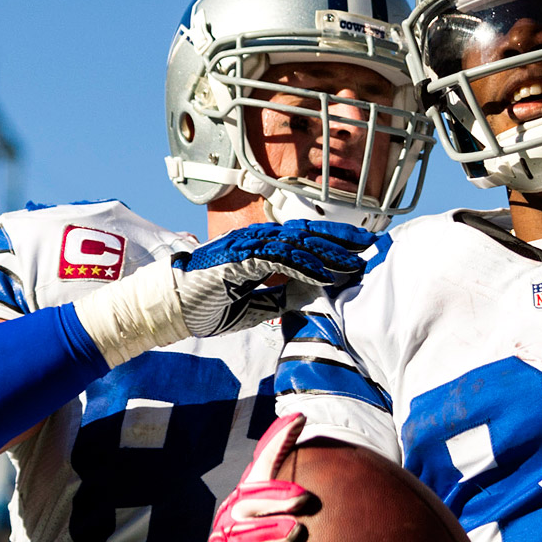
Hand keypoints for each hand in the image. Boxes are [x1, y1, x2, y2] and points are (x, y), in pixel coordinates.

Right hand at [172, 220, 377, 336]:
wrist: (170, 307)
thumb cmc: (206, 304)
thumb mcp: (252, 305)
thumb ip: (277, 297)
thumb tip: (305, 297)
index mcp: (258, 248)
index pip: (302, 239)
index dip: (332, 241)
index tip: (358, 249)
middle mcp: (255, 241)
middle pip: (306, 234)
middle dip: (340, 239)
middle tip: (370, 245)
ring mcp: (246, 247)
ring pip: (297, 244)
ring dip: (328, 254)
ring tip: (354, 263)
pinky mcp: (239, 259)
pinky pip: (279, 259)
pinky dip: (304, 266)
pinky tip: (325, 274)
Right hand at [196, 413, 312, 541]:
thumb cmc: (251, 522)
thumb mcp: (262, 489)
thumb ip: (277, 453)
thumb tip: (300, 414)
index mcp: (243, 498)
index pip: (257, 483)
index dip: (279, 480)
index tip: (305, 486)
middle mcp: (231, 521)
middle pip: (248, 509)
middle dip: (275, 503)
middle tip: (304, 501)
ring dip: (267, 538)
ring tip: (293, 533)